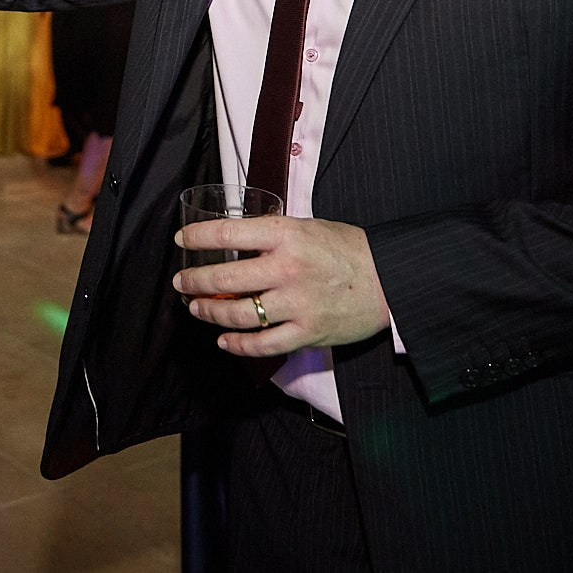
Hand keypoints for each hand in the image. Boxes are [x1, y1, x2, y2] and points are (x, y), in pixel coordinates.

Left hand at [171, 216, 390, 356]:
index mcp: (286, 235)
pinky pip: (263, 345)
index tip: (181, 240)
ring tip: (196, 308)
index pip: (227, 234)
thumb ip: (273, 235)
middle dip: (194, 281)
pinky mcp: (307, 332)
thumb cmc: (349, 249)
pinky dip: (238, 345)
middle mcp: (287, 269)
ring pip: (237, 314)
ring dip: (209, 313)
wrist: (390, 279)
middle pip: (224, 278)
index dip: (197, 237)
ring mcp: (296, 303)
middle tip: (182, 282)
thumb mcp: (308, 227)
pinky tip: (224, 341)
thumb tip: (235, 240)